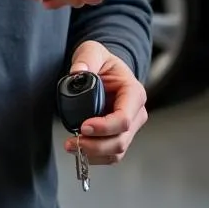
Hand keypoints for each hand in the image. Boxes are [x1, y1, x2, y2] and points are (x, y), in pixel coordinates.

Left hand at [65, 40, 147, 165]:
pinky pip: (111, 156)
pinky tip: (80, 149)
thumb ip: (87, 58)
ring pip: (116, 152)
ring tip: (72, 145)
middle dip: (95, 146)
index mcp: (134, 93)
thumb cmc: (103, 62)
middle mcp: (136, 113)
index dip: (104, 127)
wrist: (105, 72)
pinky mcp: (120, 137)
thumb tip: (77, 72)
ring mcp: (130, 128)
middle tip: (72, 142)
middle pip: (120, 140)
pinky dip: (95, 157)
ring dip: (93, 154)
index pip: (124, 119)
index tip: (83, 126)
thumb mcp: (93, 51)